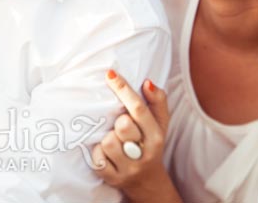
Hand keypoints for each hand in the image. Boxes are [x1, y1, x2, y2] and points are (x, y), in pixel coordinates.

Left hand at [92, 71, 178, 202]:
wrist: (147, 182)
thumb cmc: (149, 144)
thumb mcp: (160, 124)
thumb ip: (157, 101)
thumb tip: (147, 82)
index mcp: (156, 136)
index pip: (139, 109)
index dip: (123, 89)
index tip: (110, 74)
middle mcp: (144, 154)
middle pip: (123, 126)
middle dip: (118, 122)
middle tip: (120, 126)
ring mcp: (128, 168)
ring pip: (108, 142)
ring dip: (107, 139)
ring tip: (114, 141)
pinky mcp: (112, 178)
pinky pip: (97, 159)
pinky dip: (98, 154)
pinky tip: (106, 155)